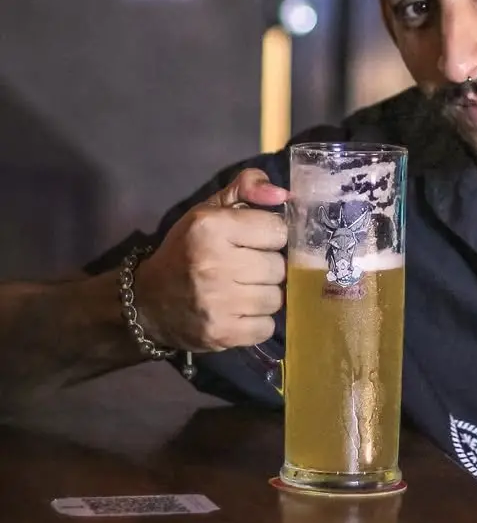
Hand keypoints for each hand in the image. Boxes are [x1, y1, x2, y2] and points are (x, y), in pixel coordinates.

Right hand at [134, 169, 288, 352]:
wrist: (146, 303)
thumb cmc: (185, 251)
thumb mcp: (209, 211)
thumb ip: (247, 188)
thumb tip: (284, 194)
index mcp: (210, 227)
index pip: (277, 230)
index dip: (270, 235)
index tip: (255, 240)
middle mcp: (214, 264)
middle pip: (279, 266)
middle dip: (267, 266)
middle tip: (247, 268)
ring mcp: (218, 303)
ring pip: (276, 298)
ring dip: (265, 294)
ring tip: (243, 290)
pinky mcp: (222, 334)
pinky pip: (267, 327)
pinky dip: (258, 321)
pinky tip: (239, 312)